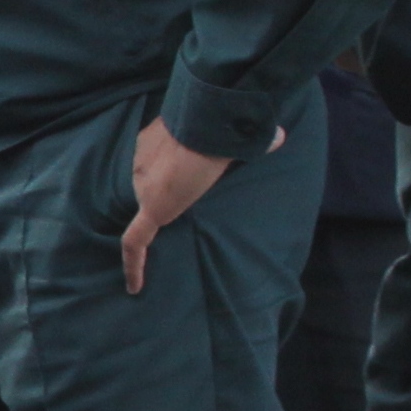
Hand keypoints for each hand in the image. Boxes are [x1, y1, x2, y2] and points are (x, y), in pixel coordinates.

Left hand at [115, 116, 279, 294]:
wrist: (208, 124)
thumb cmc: (221, 123)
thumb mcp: (233, 132)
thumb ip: (250, 139)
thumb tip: (277, 135)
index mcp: (156, 144)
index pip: (152, 163)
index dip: (157, 175)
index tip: (160, 185)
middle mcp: (142, 165)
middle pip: (147, 185)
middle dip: (157, 194)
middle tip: (171, 211)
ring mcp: (143, 186)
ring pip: (145, 209)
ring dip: (156, 220)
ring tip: (159, 246)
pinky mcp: (152, 207)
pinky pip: (135, 241)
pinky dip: (133, 264)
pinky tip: (134, 287)